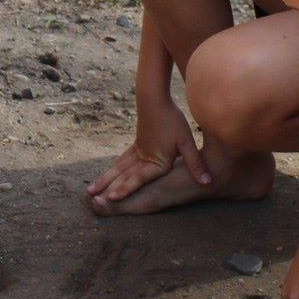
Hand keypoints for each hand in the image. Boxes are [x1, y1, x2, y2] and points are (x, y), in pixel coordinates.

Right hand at [87, 95, 206, 201]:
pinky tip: (110, 173)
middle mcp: (143, 158)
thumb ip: (196, 164)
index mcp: (156, 161)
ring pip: (118, 169)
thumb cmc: (172, 120)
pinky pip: (122, 160)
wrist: (155, 99)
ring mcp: (138, 151)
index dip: (124, 189)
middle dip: (107, 187)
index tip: (111, 199)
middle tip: (90, 197)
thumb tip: (208, 182)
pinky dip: (114, 169)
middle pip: (123, 175)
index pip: (138, 179)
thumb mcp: (186, 142)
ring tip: (91, 189)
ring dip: (106, 179)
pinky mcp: (137, 144)